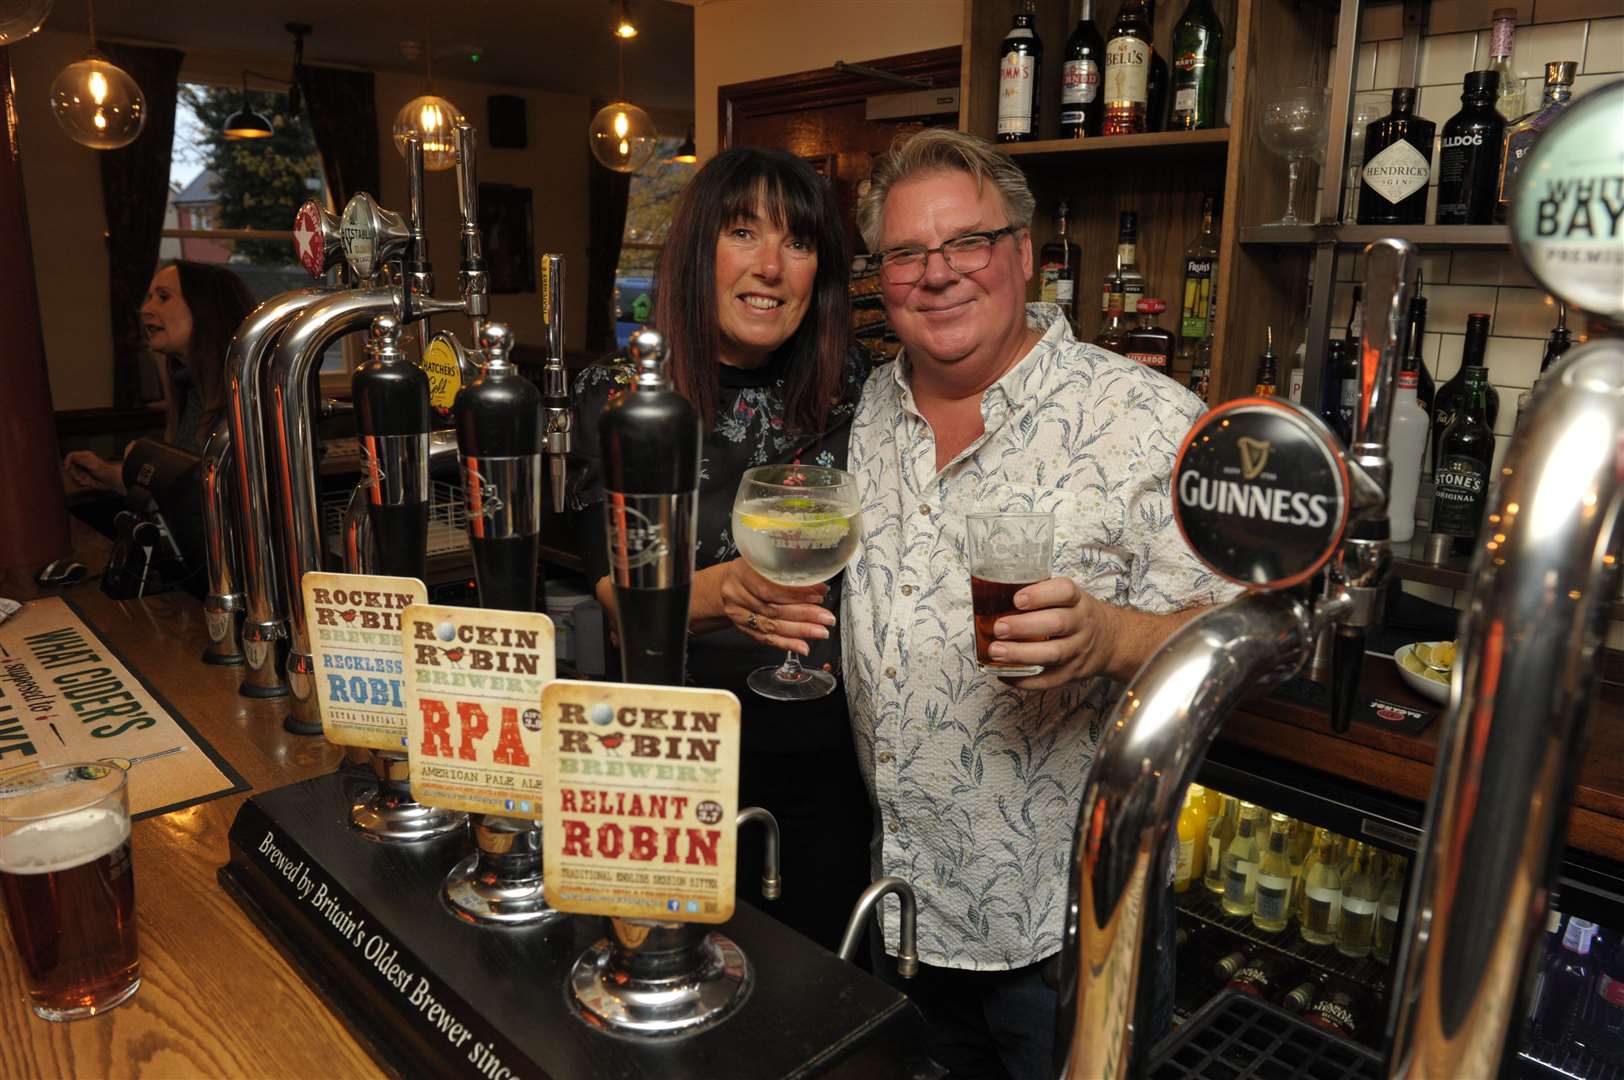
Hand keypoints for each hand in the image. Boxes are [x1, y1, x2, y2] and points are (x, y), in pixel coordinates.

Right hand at [63, 451, 123, 492]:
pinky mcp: (84, 477)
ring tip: (88, 480)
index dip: (67, 461)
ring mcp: (83, 470)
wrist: (112, 480)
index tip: (68, 468)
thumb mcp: (92, 464)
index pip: (70, 456)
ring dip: (79, 479)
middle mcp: (82, 462)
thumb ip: (81, 460)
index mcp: (84, 456)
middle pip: (69, 467)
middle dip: (75, 473)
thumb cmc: (105, 471)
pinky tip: (89, 482)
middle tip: (82, 476)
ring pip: (73, 475)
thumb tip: (71, 457)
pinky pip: (77, 481)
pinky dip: (82, 483)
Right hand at [718, 558, 833, 655]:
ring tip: (820, 631)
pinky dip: (786, 643)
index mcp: (741, 573)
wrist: (726, 584)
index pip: (769, 587)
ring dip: (799, 630)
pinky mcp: (743, 629)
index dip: (795, 594)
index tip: (818, 595)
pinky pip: (766, 639)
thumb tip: (818, 582)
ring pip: (771, 626)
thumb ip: (785, 569)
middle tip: (826, 617)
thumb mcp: (762, 561)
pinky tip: (802, 646)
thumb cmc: (749, 571)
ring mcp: (738, 614)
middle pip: (772, 608)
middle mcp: (736, 594)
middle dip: (803, 614)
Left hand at [985, 577, 1117, 689]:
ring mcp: (1078, 651)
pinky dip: (1026, 680)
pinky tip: (1005, 674)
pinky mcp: (1072, 673)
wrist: (1111, 641)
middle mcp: (1081, 624)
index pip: (1065, 591)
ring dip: (1021, 654)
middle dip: (1024, 626)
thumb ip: (1039, 595)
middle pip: (1057, 624)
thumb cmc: (1076, 615)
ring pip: (1052, 654)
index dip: (1040, 594)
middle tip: (999, 628)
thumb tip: (992, 596)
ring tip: (996, 651)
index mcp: (1078, 601)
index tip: (1017, 599)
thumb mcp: (1067, 597)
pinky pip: (1050, 681)